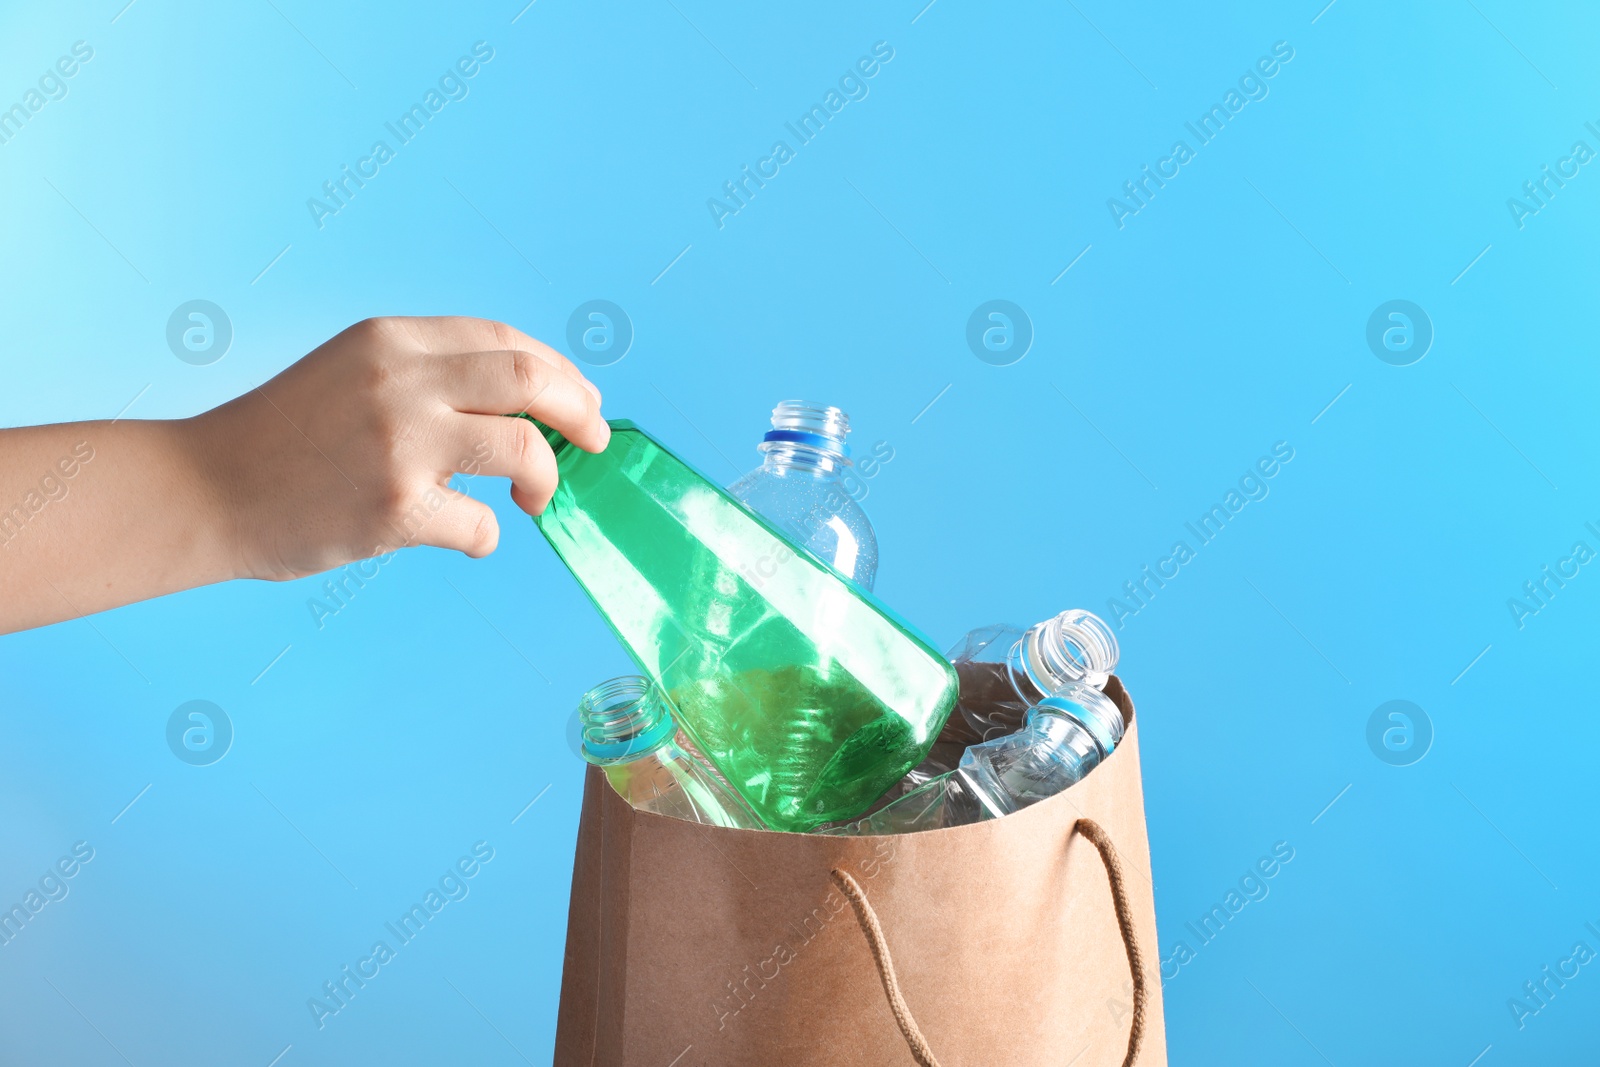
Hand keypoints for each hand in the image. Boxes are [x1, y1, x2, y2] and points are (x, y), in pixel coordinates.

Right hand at [190, 316, 609, 581]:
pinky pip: (481, 524)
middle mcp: (400, 379)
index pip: (504, 341)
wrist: (202, 488)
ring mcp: (399, 442)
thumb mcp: (354, 373)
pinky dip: (487, 537)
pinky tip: (466, 538)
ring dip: (547, 477)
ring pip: (525, 448)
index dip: (557, 372)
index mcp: (392, 339)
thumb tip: (528, 401)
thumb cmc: (285, 437)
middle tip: (595, 441)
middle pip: (531, 381)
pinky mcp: (394, 505)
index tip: (580, 402)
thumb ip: (429, 376)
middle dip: (581, 411)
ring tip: (534, 497)